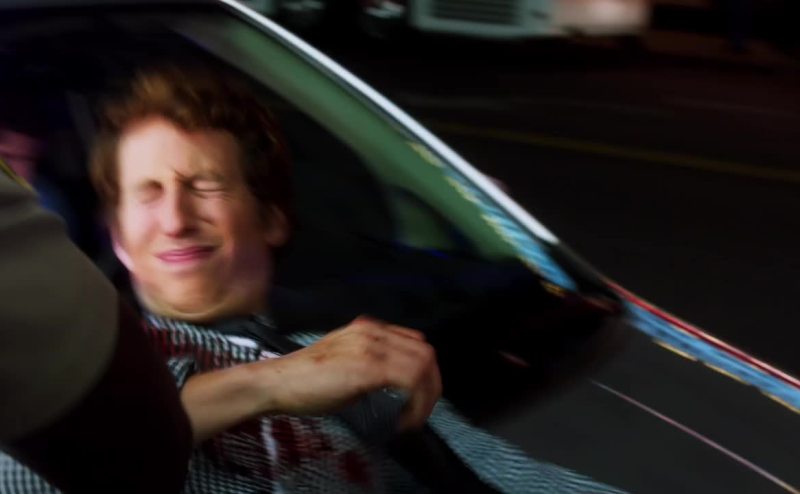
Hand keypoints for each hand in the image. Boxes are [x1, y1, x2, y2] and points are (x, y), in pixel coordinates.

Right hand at [261, 316, 441, 430]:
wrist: (278, 382)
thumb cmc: (304, 378)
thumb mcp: (344, 360)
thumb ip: (369, 362)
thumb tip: (392, 385)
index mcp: (367, 328)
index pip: (415, 342)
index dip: (425, 371)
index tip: (418, 396)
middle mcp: (373, 331)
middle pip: (425, 352)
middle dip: (432, 385)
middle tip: (421, 411)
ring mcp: (371, 346)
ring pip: (423, 365)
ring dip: (426, 397)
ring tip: (413, 418)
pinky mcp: (368, 366)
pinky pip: (410, 381)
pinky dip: (415, 404)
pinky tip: (403, 420)